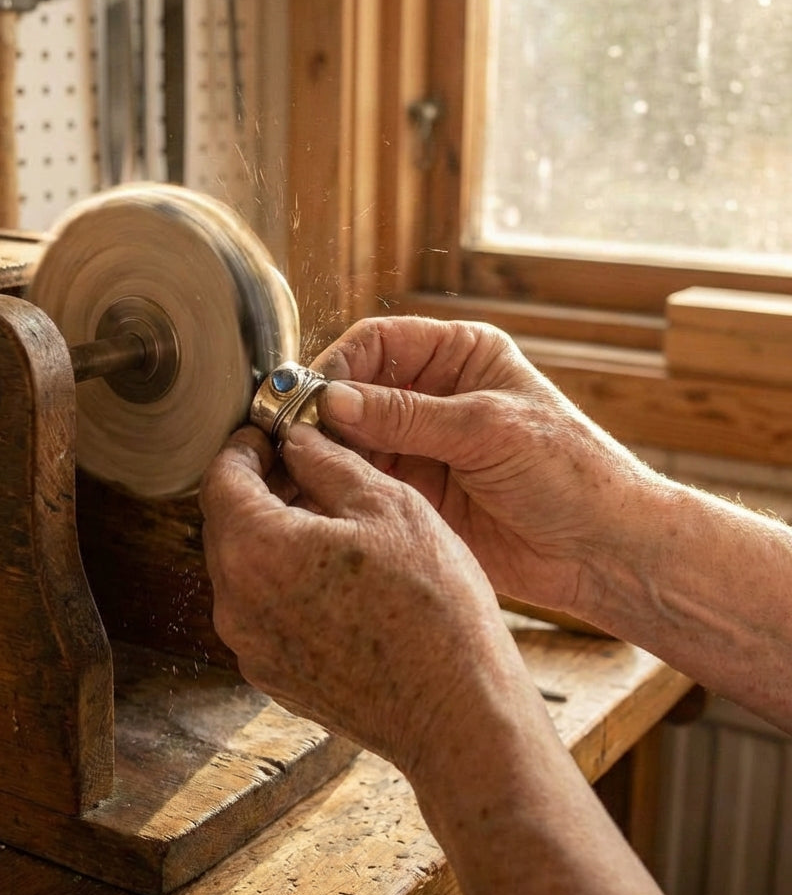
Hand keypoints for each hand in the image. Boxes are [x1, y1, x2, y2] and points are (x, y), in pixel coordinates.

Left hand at [199, 421, 527, 773]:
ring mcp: (250, 647)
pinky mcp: (272, 675)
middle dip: (258, 487)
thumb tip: (297, 441)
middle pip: (225, 524)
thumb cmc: (433, 607)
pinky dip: (281, 578)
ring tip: (325, 517)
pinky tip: (330, 570)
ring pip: (242, 567)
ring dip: (270, 533)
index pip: (221, 479)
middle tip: (302, 467)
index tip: (269, 435)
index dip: (243, 448)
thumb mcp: (388, 506)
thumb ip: (328, 462)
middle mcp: (236, 604)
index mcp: (256, 551)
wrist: (457, 713)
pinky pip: (260, 608)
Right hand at [311, 317, 659, 617]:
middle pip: (355, 390)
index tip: (311, 398)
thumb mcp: (486, 430)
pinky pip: (361, 480)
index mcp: (459, 356)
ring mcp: (420, 446)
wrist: (603, 550)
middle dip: (323, 412)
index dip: (339, 365)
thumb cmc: (569, 471)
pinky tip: (319, 495)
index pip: (378, 343)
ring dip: (324, 451)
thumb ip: (406, 416)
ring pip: (350, 438)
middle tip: (291, 439)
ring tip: (299, 470)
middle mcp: (432, 395)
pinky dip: (337, 486)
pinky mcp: (413, 492)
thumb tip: (331, 401)